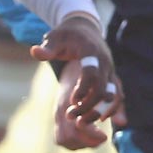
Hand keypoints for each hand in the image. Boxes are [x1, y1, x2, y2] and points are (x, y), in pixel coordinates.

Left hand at [30, 9, 120, 146]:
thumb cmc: (65, 35)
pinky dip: (113, 108)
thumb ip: (47, 48)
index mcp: (91, 51)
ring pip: (112, 94)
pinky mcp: (111, 77)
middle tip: (70, 117)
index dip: (83, 88)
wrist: (84, 29)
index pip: (91, 72)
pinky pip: (117, 95)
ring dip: (100, 110)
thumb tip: (35, 52)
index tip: (72, 100)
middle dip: (88, 105)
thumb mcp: (54, 38)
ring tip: (82, 122)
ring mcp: (110, 70)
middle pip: (103, 88)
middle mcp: (105, 62)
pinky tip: (106, 120)